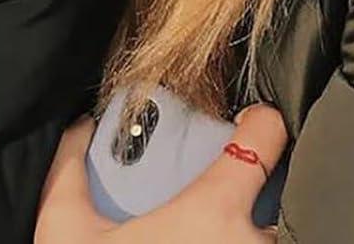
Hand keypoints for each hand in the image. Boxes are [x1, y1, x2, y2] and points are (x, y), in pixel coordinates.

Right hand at [36, 104, 287, 241]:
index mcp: (212, 214)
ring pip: (287, 242)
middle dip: (272, 194)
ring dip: (271, 237)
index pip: (264, 141)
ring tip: (239, 236)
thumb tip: (76, 127)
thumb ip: (70, 173)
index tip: (253, 123)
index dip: (262, 124)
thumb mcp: (66, 234)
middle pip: (288, 201)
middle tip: (246, 194)